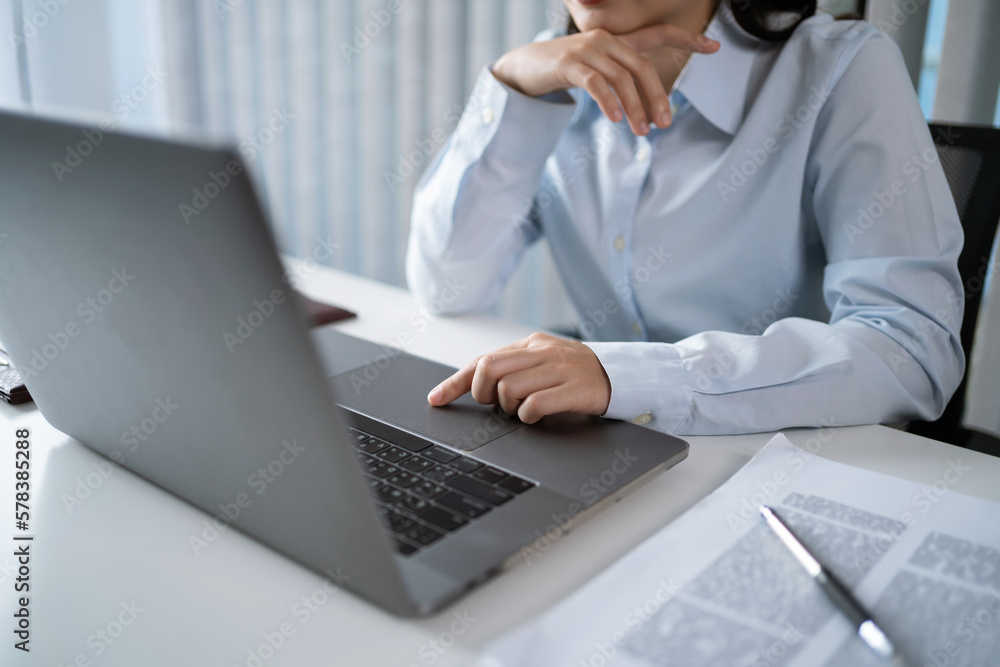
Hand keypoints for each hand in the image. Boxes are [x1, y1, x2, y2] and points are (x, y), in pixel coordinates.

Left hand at [427, 332, 611, 423]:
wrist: (621, 375)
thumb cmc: (576, 374)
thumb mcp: (543, 362)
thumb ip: (515, 368)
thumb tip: (476, 384)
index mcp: (531, 344)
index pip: (483, 359)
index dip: (455, 381)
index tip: (436, 398)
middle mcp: (542, 352)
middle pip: (489, 368)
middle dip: (482, 393)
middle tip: (495, 405)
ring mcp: (559, 369)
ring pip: (509, 388)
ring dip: (508, 407)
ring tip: (522, 410)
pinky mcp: (575, 389)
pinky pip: (535, 404)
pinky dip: (528, 415)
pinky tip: (535, 416)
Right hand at [491, 24, 718, 134]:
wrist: (524, 66)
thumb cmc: (564, 70)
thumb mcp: (596, 69)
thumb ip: (619, 78)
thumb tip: (644, 104)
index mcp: (617, 40)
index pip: (658, 34)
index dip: (687, 38)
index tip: (714, 47)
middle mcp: (605, 39)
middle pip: (641, 67)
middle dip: (657, 96)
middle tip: (665, 122)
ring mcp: (586, 50)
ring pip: (621, 79)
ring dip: (634, 108)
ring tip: (641, 131)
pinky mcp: (568, 64)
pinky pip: (595, 83)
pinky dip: (608, 102)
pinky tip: (614, 119)